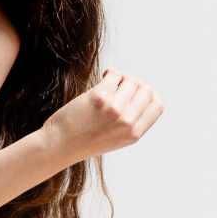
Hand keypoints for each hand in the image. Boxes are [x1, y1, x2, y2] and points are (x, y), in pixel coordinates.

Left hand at [45, 68, 163, 163]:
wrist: (59, 145)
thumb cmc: (85, 139)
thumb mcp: (116, 138)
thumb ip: (132, 122)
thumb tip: (142, 90)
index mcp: (134, 134)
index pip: (157, 105)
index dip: (149, 95)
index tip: (137, 92)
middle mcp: (127, 122)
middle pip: (145, 90)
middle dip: (134, 84)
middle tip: (121, 84)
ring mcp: (115, 109)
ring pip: (131, 80)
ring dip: (122, 77)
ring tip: (110, 81)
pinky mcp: (99, 97)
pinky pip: (114, 74)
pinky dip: (111, 73)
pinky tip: (104, 76)